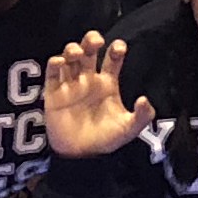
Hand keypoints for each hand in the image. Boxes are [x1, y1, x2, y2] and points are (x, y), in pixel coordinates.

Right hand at [41, 33, 156, 158]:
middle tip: (96, 41)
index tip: (119, 47)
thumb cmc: (105, 140)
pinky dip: (54, 64)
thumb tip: (145, 99)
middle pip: (89, 51)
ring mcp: (70, 84)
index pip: (112, 59)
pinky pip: (52, 73)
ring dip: (72, 49)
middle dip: (91, 40)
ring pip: (69, 57)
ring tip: (77, 53)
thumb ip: (142, 116)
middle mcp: (88, 79)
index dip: (116, 49)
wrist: (81, 156)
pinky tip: (60, 62)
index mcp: (107, 83)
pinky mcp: (54, 93)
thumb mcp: (129, 130)